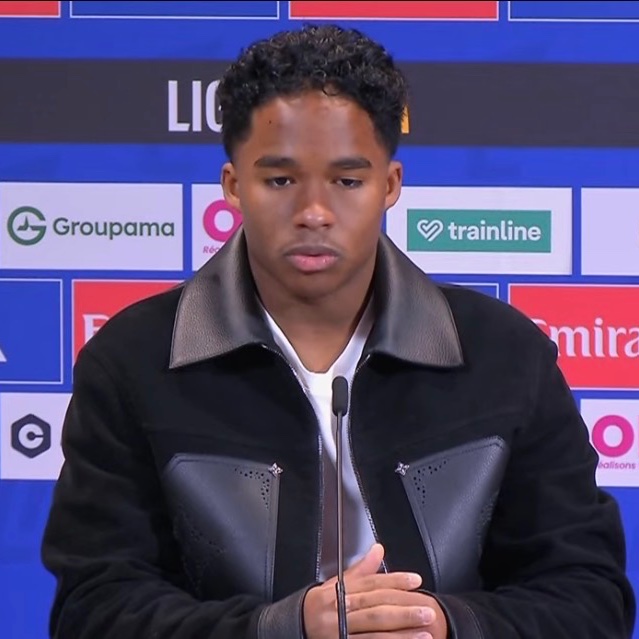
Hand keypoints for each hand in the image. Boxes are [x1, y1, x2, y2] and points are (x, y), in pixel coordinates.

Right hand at [303, 543, 447, 638]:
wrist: (295, 628)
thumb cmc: (319, 605)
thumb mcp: (335, 584)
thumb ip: (360, 570)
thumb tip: (378, 549)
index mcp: (337, 592)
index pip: (371, 584)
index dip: (394, 581)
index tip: (415, 580)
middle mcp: (338, 611)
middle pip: (375, 608)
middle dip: (403, 609)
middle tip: (427, 609)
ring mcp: (340, 632)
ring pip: (375, 631)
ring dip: (402, 632)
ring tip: (425, 631)